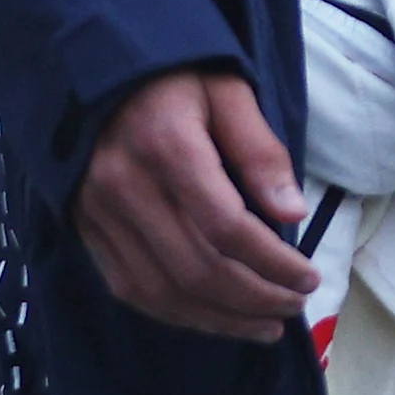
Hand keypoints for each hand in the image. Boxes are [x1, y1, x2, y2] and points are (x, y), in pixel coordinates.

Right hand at [72, 68, 319, 342]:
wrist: (93, 69)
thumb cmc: (172, 76)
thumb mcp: (227, 92)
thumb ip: (259, 151)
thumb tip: (292, 214)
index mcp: (167, 144)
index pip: (226, 227)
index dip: (272, 263)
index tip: (308, 277)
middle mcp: (126, 187)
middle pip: (197, 269)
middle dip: (255, 298)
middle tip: (294, 306)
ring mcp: (99, 214)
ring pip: (164, 291)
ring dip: (220, 320)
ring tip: (266, 326)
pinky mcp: (86, 230)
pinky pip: (131, 289)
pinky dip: (178, 314)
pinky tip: (214, 318)